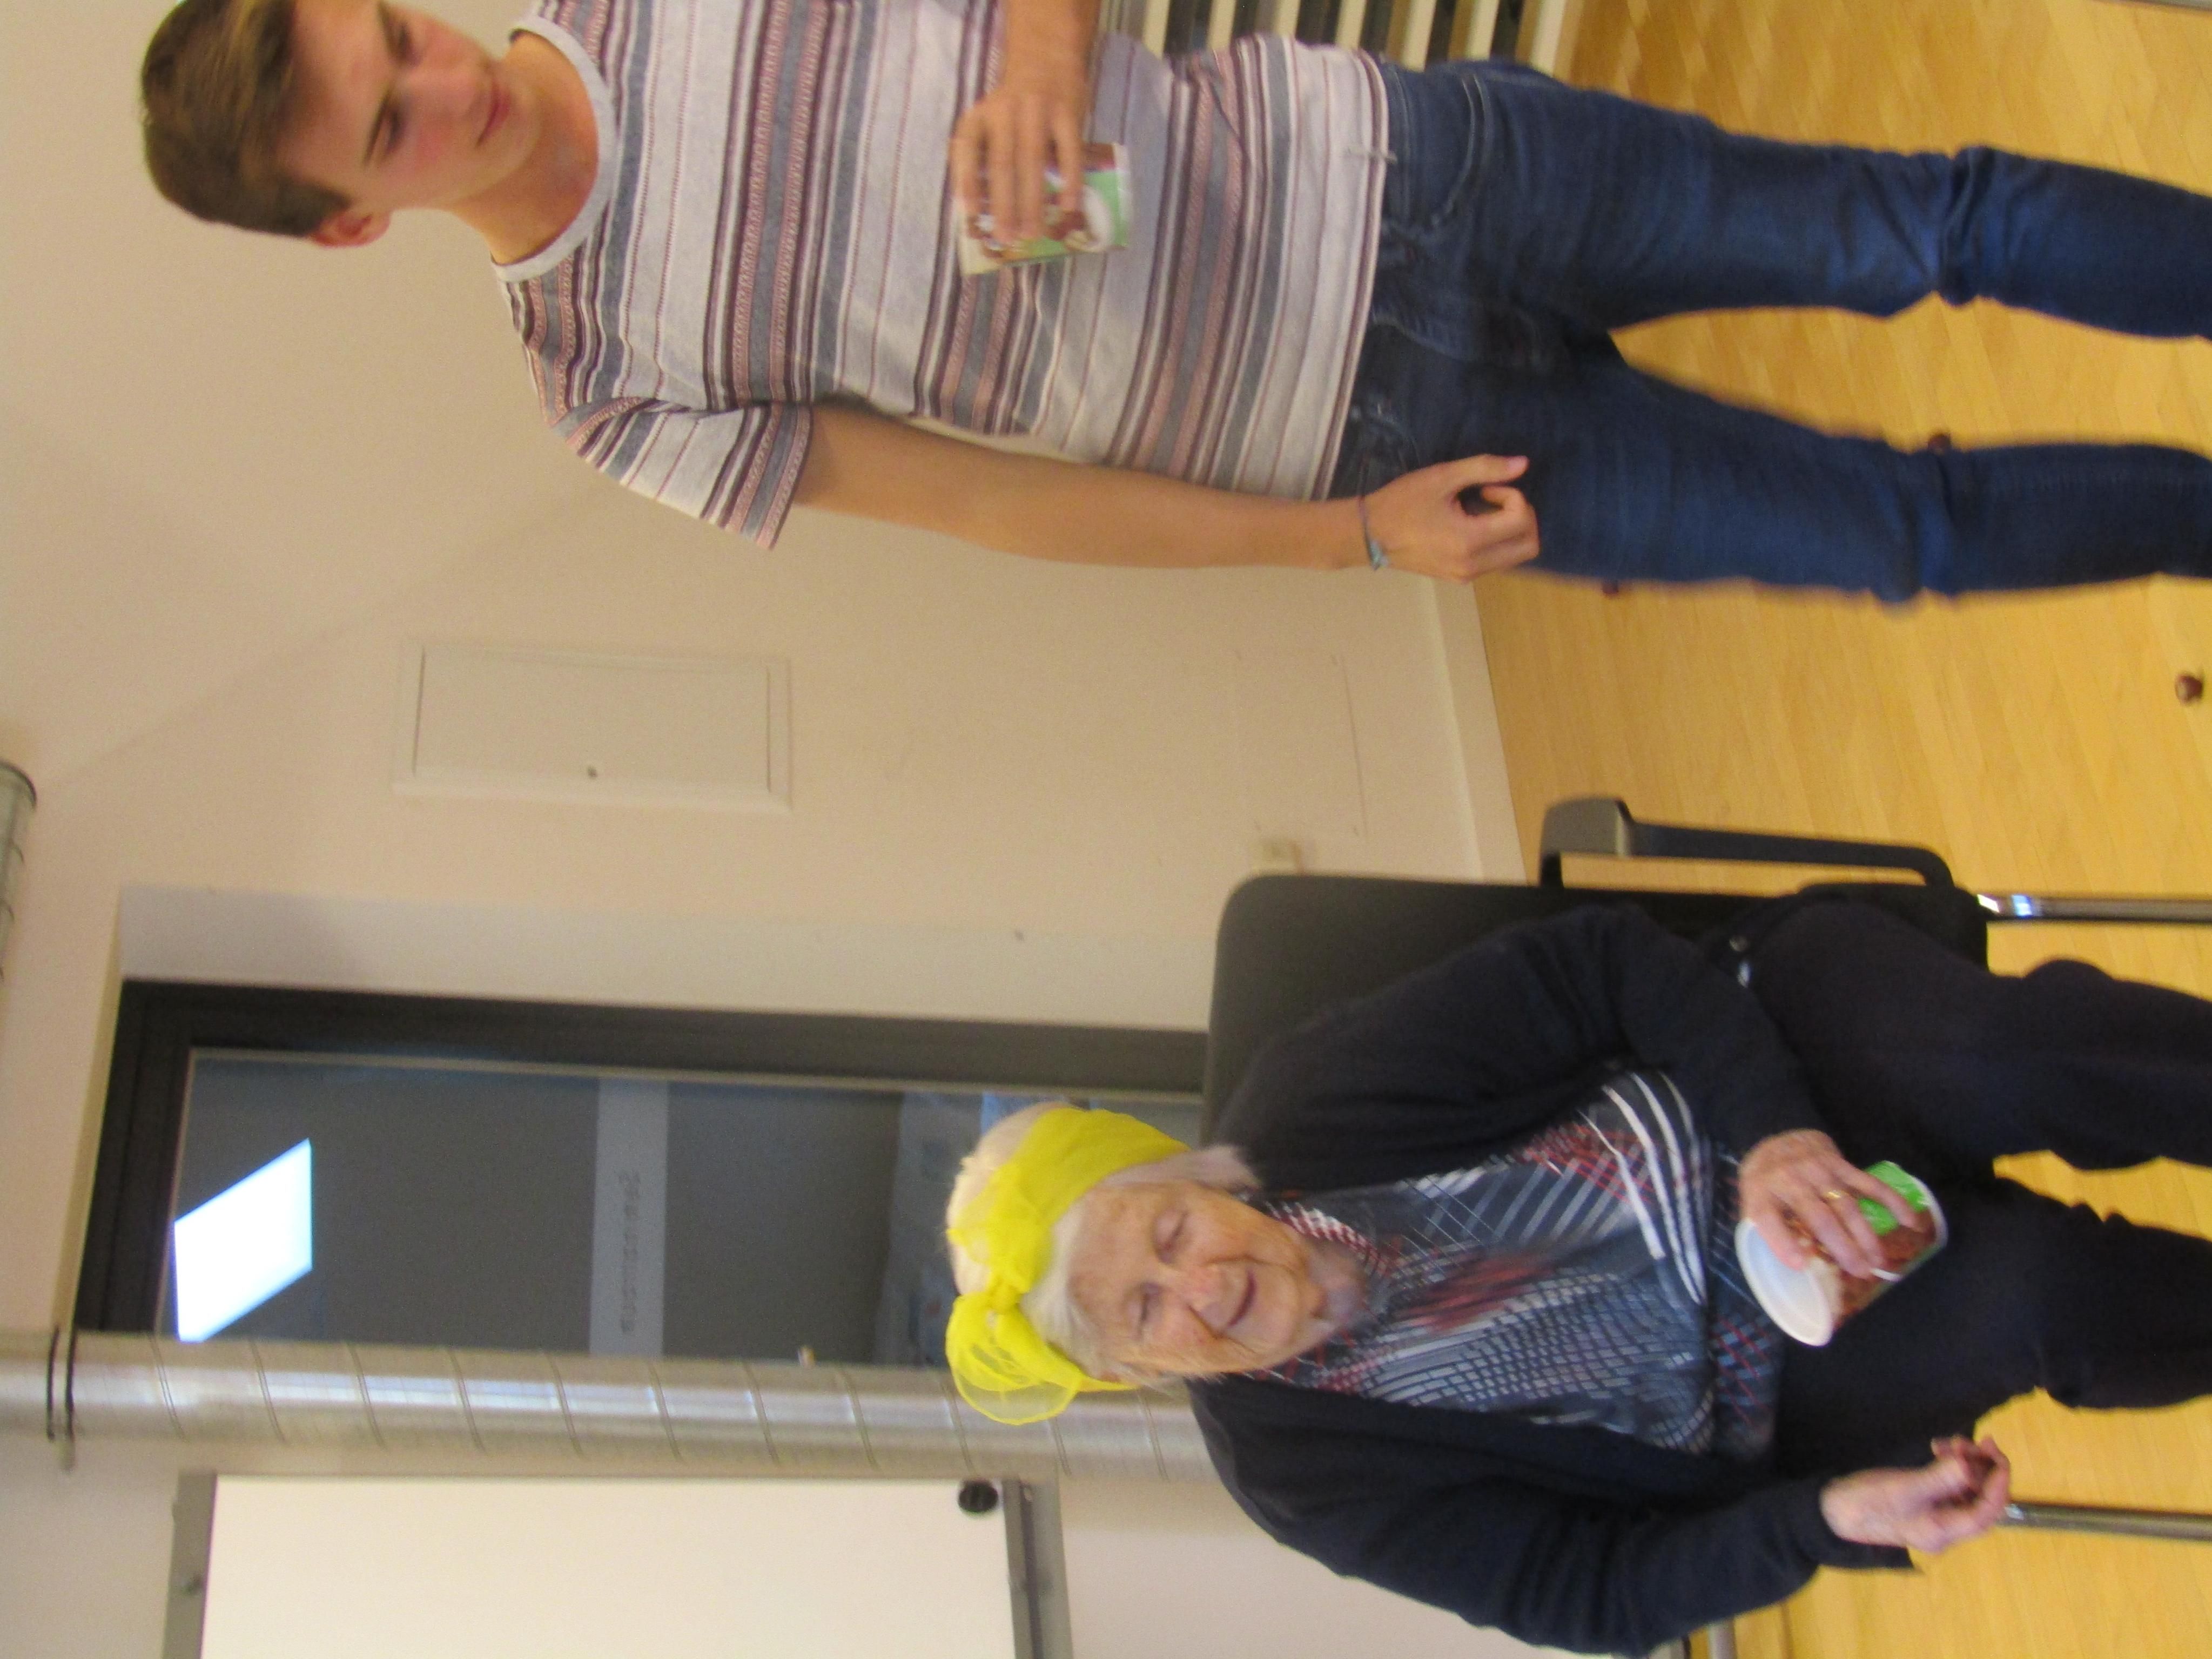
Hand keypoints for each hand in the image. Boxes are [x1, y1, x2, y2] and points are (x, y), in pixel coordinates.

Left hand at [950, 54, 1091, 244]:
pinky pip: (1069, 150)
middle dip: (1003, 205)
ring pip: (1033, 160)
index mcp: (980, 116)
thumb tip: (981, 214)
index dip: (966, 181)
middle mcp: (1004, 111)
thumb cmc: (1013, 106)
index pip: (966, 149)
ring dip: (1033, 201)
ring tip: (1033, 233)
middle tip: (1007, 238)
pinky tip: (1069, 206)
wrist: (1046, 57)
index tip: (969, 214)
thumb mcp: (987, 121)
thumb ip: (981, 157)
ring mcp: (1037, 110)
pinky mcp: (1067, 112)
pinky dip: (1069, 180)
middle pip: (1001, 164)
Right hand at [1361, 454, 1537, 581]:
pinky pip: (1496, 562)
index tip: (1486, 488)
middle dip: (1523, 517)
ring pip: (1515, 556)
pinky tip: (1470, 525)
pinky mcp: (1460, 578)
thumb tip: (1523, 464)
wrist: (1369, 535)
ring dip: (1509, 530)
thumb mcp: (1442, 477)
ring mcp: (1467, 576)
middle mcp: (1473, 566)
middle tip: (1496, 500)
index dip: (1513, 496)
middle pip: (1529, 546)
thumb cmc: (1401, 503)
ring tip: (1479, 512)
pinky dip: (1496, 542)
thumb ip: (1484, 468)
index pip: (1521, 521)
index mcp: (1469, 541)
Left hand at [1739, 1128, 1918, 1278]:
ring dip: (1865, 1235)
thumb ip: (1773, 1230)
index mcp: (1761, 1192)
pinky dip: (1892, 1202)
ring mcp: (1820, 1170)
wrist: (1778, 1137)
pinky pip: (1870, 1184)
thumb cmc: (1767, 1181)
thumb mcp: (1754, 1203)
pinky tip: (1909, 1222)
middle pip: (1818, 1216)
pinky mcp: (1842, 1165)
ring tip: (1877, 1261)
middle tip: (1860, 1272)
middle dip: (1842, 1247)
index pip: (1767, 1218)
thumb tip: (1804, 1263)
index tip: (1801, 1265)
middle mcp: (1790, 1179)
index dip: (1783, 1243)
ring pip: (1847, 1205)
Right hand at [1821, 1438, 2010, 1553]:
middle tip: (1975, 1440)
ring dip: (1966, 1463)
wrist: (1833, 1510)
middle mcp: (1947, 1527)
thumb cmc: (1868, 1502)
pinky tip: (1937, 1449)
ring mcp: (1936, 1515)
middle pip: (1982, 1500)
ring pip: (1967, 1489)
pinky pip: (1949, 1484)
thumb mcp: (1905, 1488)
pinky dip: (1949, 1465)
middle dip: (1982, 1468)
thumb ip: (1941, 1477)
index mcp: (1946, 1531)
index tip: (1996, 1453)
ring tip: (1951, 1442)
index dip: (1998, 1483)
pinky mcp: (1924, 1503)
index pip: (1988, 1511)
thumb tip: (1971, 1463)